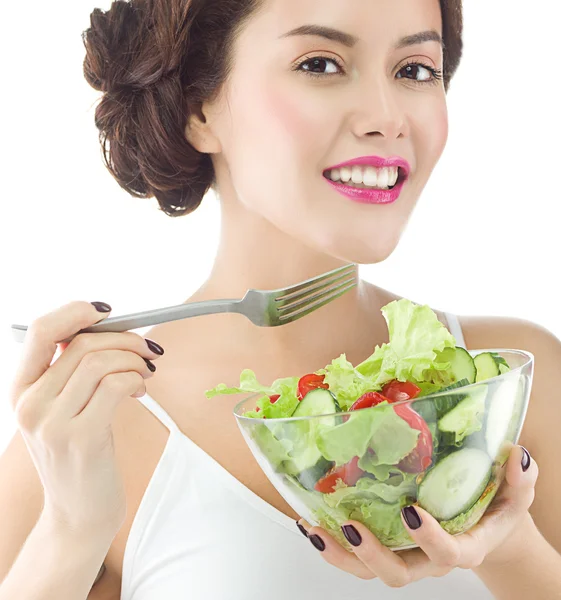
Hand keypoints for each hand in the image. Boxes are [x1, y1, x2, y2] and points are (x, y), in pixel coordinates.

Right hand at [8, 301, 164, 536]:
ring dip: (135, 359)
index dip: (75, 311)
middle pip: (82, 342)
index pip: (40, 331)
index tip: (108, 312)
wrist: (78, 513)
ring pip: (100, 361)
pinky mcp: (81, 438)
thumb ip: (71, 371)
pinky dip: (136, 378)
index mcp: (21, 389)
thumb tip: (103, 326)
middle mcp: (29, 404)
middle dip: (125, 337)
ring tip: (146, 372)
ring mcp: (52, 423)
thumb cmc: (79, 454)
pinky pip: (116, 385)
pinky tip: (141, 389)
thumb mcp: (63, 409)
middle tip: (148, 348)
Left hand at [297, 444, 537, 587]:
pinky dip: (332, 542)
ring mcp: (406, 554)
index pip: (450, 553)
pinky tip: (310, 522)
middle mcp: (430, 558)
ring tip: (313, 530)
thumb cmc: (498, 506)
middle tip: (349, 527)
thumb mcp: (517, 492)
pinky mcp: (388, 544)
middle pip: (399, 573)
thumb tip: (515, 455)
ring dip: (340, 554)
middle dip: (372, 555)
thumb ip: (520, 478)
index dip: (431, 539)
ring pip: (369, 570)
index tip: (412, 511)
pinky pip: (358, 554)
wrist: (486, 526)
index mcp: (465, 546)